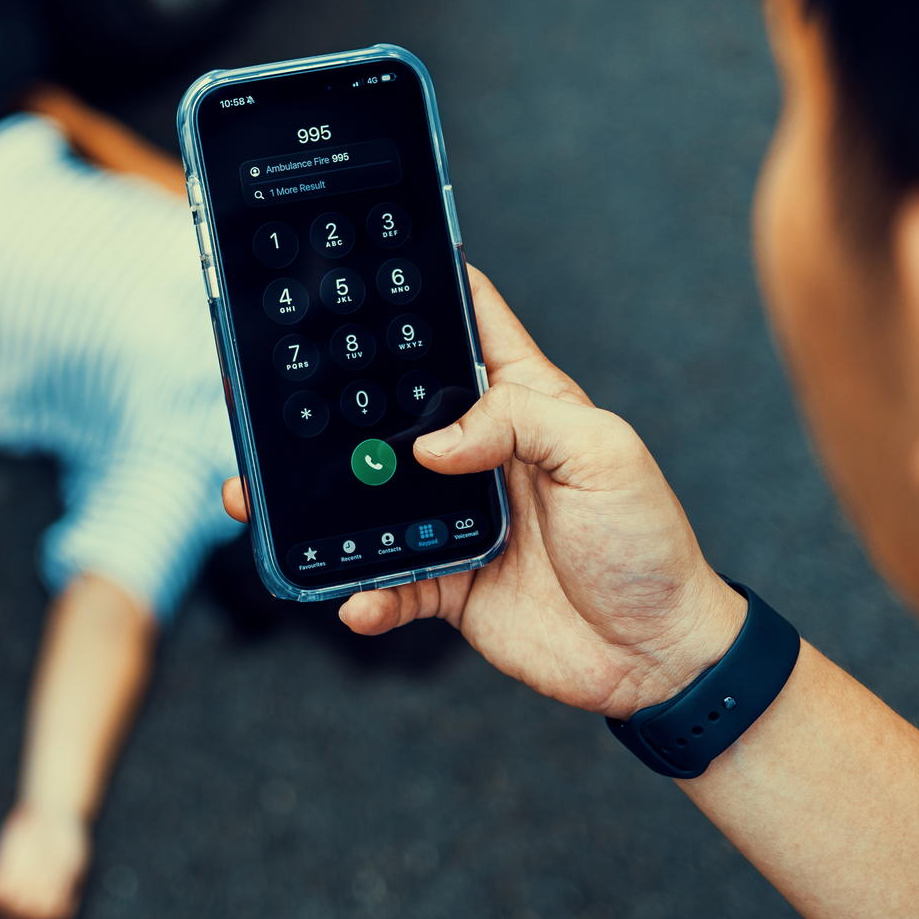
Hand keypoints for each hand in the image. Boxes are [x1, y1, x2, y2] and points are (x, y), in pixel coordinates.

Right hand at [223, 267, 747, 716]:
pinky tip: (355, 598)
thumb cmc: (649, 542)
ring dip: (317, 501)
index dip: (423, 291)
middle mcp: (482, 453)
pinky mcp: (448, 582)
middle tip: (274, 395)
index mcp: (525, 402)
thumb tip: (431, 442)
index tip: (364, 264)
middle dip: (335, 403)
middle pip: (394, 413)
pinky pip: (389, 583)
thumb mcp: (604, 456)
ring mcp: (457, 518)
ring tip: (260, 499)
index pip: (469, 326)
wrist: (658, 654)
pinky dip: (365, 593)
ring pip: (369, 499)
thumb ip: (521, 424)